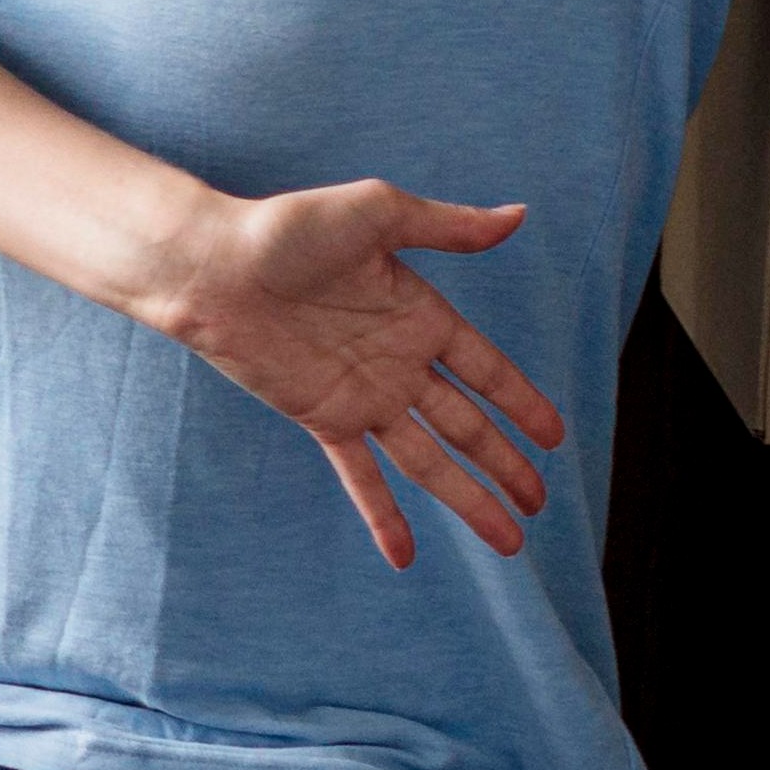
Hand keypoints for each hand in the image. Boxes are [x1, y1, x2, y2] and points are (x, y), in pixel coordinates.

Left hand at [125, 183, 564, 568]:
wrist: (214, 266)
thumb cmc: (288, 228)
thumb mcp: (380, 213)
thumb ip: (448, 227)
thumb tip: (519, 215)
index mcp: (420, 315)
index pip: (487, 371)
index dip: (522, 403)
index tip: (556, 437)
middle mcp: (399, 362)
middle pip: (467, 426)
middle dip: (506, 465)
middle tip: (540, 502)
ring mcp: (363, 396)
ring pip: (430, 461)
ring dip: (468, 500)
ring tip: (507, 539)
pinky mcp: (324, 417)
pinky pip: (361, 476)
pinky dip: (383, 515)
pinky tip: (405, 555)